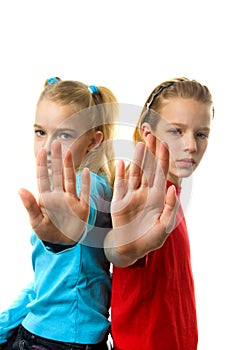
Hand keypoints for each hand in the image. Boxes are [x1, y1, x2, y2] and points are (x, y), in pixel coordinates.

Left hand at [19, 141, 89, 243]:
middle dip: (57, 159)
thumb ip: (30, 205)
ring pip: (70, 180)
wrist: (64, 243)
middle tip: (56, 143)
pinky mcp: (82, 208)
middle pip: (58, 174)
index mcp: (46, 198)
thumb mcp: (36, 221)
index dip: (42, 165)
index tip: (41, 151)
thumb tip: (20, 189)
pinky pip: (85, 193)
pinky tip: (86, 171)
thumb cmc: (48, 232)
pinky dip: (86, 183)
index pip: (43, 178)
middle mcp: (59, 196)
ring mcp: (71, 200)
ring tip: (69, 152)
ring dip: (70, 167)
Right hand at [105, 134, 178, 265]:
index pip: (161, 173)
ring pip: (135, 172)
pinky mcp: (119, 200)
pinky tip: (121, 162)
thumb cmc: (149, 240)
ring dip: (138, 158)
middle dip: (151, 152)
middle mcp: (145, 193)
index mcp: (157, 198)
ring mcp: (131, 195)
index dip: (163, 158)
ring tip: (139, 144)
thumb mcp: (164, 227)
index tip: (164, 143)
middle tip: (151, 135)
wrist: (130, 248)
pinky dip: (120, 173)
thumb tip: (175, 188)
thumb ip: (171, 208)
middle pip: (149, 168)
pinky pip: (120, 183)